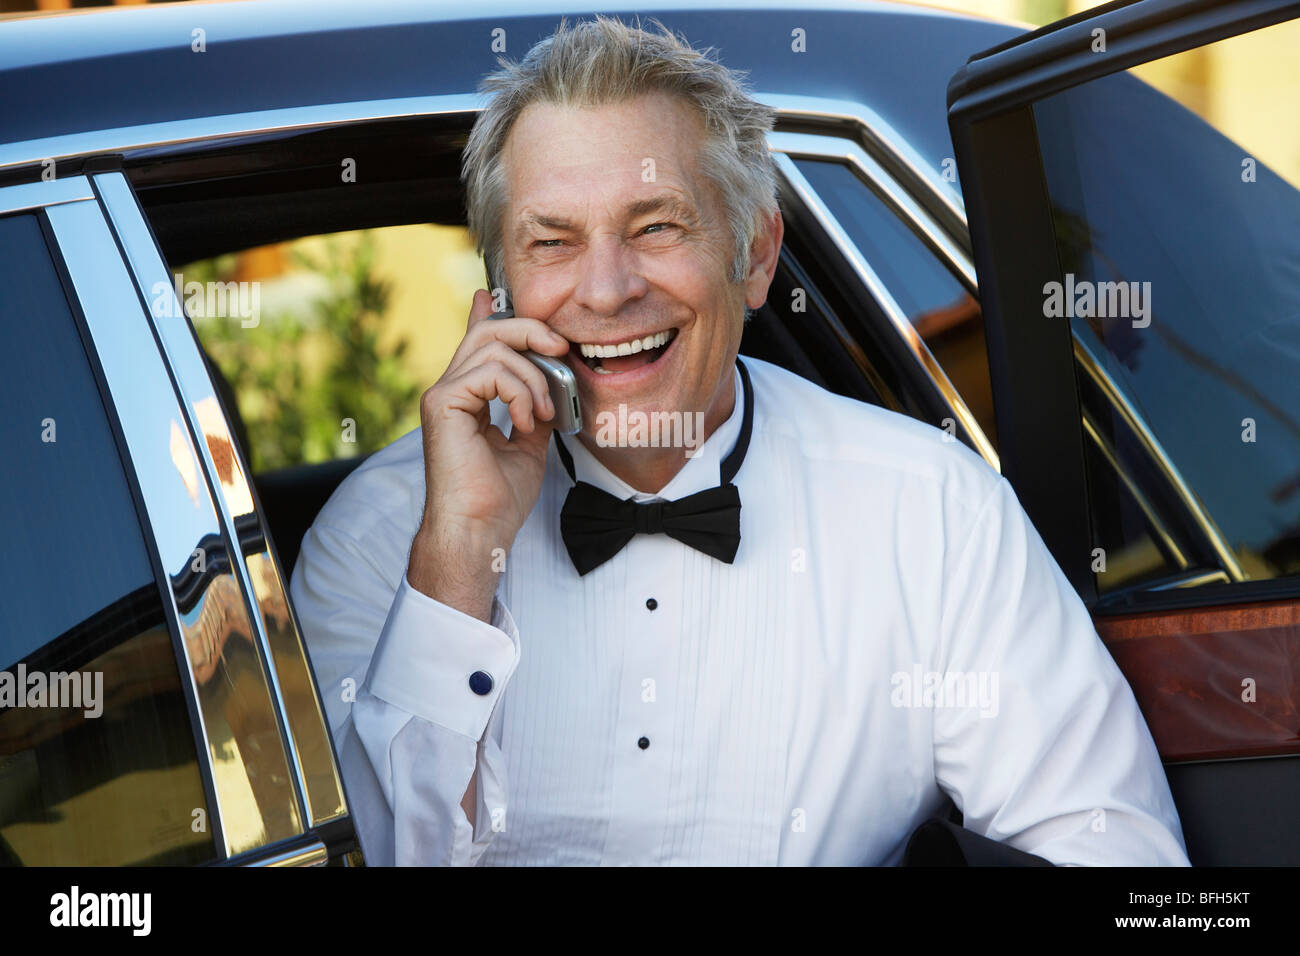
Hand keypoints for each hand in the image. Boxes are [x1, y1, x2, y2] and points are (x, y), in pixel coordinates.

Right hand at [407, 289, 569, 619]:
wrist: (479, 532)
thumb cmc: (500, 499)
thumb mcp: (530, 444)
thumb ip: (534, 406)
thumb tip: (551, 380)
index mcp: (468, 397)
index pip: (477, 341)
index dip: (490, 313)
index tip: (495, 295)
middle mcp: (451, 390)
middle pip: (490, 330)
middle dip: (531, 331)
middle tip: (561, 350)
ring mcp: (443, 394)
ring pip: (493, 345)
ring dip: (534, 375)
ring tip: (544, 412)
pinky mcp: (442, 403)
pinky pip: (490, 371)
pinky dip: (520, 391)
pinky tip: (527, 421)